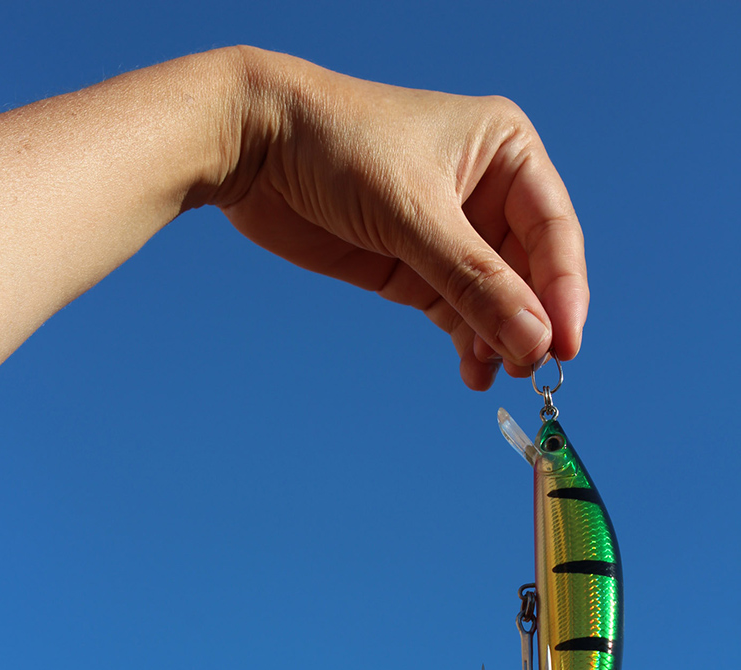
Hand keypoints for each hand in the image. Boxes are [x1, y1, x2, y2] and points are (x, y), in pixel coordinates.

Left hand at [216, 49, 588, 388]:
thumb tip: (535, 342)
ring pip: (494, 300)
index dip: (563, 291)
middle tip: (527, 366)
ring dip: (499, 339)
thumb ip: (475, 282)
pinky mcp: (413, 266)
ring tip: (496, 372)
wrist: (256, 146)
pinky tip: (474, 371)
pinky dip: (468, 343)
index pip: (553, 231)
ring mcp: (450, 235)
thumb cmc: (340, 147)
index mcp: (506, 153)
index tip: (564, 344)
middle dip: (529, 321)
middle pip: (529, 272)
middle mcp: (487, 193)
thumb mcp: (414, 215)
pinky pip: (456, 312)